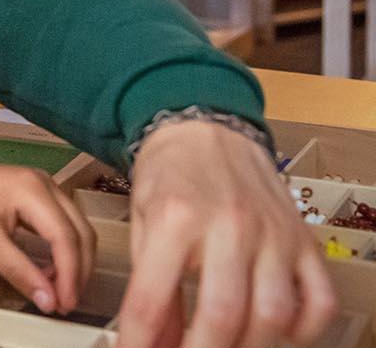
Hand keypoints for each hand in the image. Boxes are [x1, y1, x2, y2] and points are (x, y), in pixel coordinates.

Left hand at [0, 153, 95, 315]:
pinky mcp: (37, 194)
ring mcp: (43, 187)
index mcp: (34, 190)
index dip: (71, 275)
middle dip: (78, 270)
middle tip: (66, 303)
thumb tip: (49, 301)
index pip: (66, 237)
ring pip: (74, 229)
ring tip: (58, 291)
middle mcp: (46, 184)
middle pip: (79, 232)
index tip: (65, 305)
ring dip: (72, 261)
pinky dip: (61, 249)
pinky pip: (61, 224)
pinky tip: (49, 271)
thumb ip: (19, 270)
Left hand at [118, 120, 337, 347]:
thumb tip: (151, 344)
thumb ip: (149, 286)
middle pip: (222, 313)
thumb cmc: (169, 177)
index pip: (152, 298)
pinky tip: (277, 335)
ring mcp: (273, 233)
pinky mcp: (302, 239)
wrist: (205, 129)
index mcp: (176, 219)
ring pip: (272, 312)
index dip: (139, 340)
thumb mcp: (143, 224)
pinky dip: (303, 329)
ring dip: (249, 345)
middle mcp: (229, 226)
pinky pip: (317, 299)